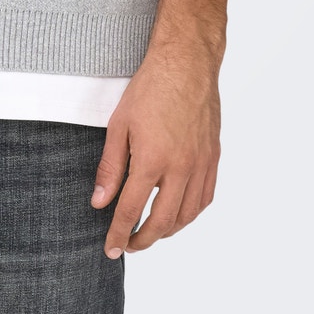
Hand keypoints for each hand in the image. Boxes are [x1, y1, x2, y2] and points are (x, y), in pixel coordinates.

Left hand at [89, 37, 221, 255]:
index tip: (110, 249)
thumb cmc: (149, 89)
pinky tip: (178, 213)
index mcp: (153, 159)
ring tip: (150, 232)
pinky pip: (205, 198)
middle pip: (163, 221)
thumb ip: (110, 168)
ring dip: (168, 231)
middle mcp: (181, 168)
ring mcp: (201, 164)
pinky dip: (191, 213)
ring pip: (187, 215)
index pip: (131, 210)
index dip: (119, 233)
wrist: (186, 64)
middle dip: (143, 240)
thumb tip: (99, 202)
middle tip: (128, 245)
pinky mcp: (213, 157)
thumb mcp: (118, 125)